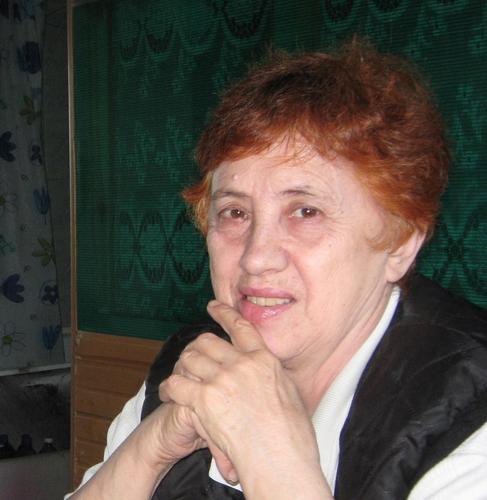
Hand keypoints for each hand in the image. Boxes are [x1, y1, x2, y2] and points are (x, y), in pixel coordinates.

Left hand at [160, 300, 323, 495]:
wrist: (282, 460)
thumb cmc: (292, 436)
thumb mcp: (290, 394)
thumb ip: (272, 377)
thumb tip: (265, 372)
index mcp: (265, 360)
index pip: (240, 326)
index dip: (224, 313)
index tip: (213, 306)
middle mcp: (243, 363)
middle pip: (208, 341)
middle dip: (197, 347)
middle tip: (191, 357)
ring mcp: (223, 379)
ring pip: (190, 358)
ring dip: (182, 367)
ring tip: (178, 378)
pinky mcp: (206, 399)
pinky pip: (178, 383)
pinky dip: (170, 388)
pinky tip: (169, 394)